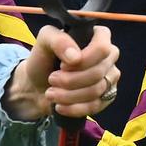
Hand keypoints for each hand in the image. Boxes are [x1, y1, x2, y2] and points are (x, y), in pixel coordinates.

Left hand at [3, 25, 119, 121]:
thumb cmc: (43, 59)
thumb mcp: (44, 42)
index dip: (83, 60)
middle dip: (70, 80)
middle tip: (52, 79)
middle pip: (97, 72)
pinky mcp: (106, 97)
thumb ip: (58, 40)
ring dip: (68, 95)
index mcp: (98, 37)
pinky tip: (60, 106)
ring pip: (96, 91)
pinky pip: (96, 106)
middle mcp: (108, 56)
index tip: (62, 64)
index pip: (102, 48)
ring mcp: (109, 78)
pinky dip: (74, 108)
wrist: (36, 86)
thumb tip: (75, 57)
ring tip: (51, 93)